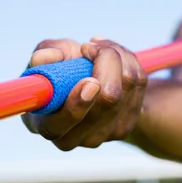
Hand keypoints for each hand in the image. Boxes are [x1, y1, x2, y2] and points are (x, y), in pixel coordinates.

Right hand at [21, 37, 147, 150]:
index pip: (59, 126)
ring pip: (127, 86)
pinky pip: (139, 83)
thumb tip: (42, 59)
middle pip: (107, 101)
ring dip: (118, 55)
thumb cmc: (60, 69)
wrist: (89, 78)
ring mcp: (104, 135)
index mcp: (46, 125)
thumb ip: (42, 56)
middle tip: (93, 44)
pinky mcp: (127, 124)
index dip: (76, 105)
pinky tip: (116, 56)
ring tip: (101, 45)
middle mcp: (74, 138)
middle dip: (107, 63)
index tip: (90, 81)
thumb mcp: (47, 58)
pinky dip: (130, 60)